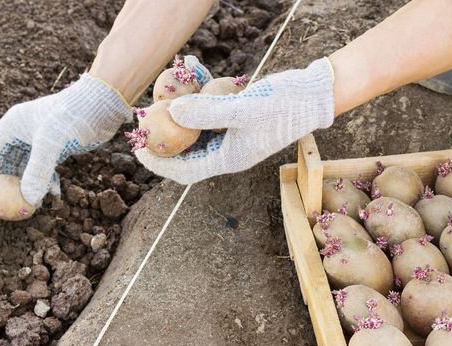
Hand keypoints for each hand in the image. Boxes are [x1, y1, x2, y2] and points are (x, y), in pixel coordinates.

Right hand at [0, 74, 131, 205]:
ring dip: (30, 184)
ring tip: (36, 202)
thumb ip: (37, 172)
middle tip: (11, 203)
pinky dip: (47, 180)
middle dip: (9, 182)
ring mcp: (41, 138)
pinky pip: (45, 167)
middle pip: (7, 160)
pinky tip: (54, 192)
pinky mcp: (57, 146)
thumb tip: (29, 199)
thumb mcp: (51, 144)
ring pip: (27, 166)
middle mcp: (24, 130)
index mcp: (13, 123)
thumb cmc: (72, 116)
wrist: (103, 104)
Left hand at [135, 58, 334, 184]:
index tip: (138, 150)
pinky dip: (200, 93)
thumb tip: (172, 112)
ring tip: (165, 90)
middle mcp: (227, 150)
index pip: (185, 171)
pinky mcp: (235, 117)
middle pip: (186, 150)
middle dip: (164, 135)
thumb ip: (208, 111)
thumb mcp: (244, 109)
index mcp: (228, 159)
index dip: (159, 163)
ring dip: (180, 110)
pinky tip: (194, 68)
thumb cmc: (284, 105)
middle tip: (144, 118)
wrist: (313, 94)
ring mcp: (231, 134)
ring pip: (196, 127)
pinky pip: (210, 109)